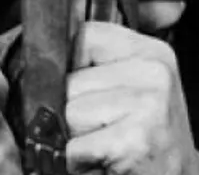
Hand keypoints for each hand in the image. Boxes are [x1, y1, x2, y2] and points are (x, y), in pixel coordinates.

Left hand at [65, 22, 198, 174]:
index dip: (71, 69)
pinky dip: (78, 162)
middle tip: (103, 130)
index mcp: (153, 53)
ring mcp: (148, 105)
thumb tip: (43, 68)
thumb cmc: (148, 138)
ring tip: (105, 145)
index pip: (84, 37)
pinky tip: (105, 163)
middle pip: (71, 80)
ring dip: (75, 138)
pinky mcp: (134, 141)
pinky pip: (74, 147)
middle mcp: (154, 73)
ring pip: (69, 113)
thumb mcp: (135, 89)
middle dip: (72, 110)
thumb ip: (101, 68)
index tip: (87, 94)